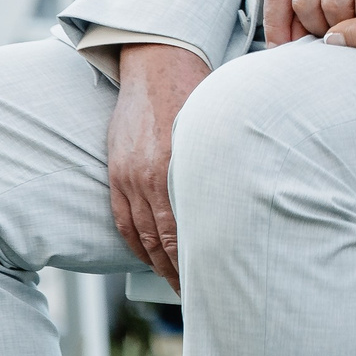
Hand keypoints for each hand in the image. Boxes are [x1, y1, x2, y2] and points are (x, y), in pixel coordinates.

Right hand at [106, 44, 210, 288]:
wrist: (159, 66)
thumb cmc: (196, 94)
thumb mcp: (212, 131)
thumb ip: (218, 165)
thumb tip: (238, 201)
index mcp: (176, 165)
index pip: (183, 229)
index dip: (195, 258)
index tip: (213, 275)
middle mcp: (148, 174)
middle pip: (163, 239)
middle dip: (180, 269)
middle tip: (199, 290)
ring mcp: (128, 175)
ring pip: (142, 234)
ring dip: (158, 262)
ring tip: (177, 282)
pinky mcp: (117, 172)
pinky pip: (123, 218)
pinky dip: (135, 242)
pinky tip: (148, 257)